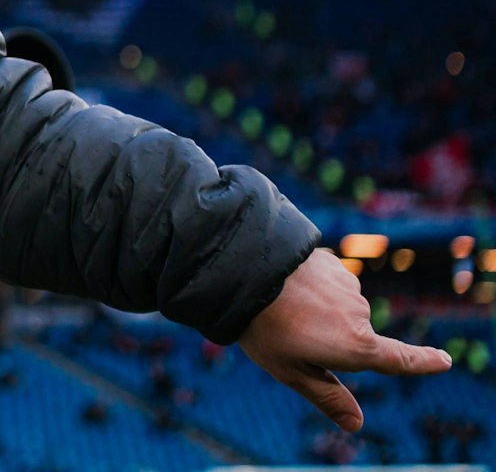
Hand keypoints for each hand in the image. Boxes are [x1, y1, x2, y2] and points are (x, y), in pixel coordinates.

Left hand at [237, 247, 451, 431]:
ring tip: (280, 307)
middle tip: (288, 334)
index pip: (399, 359)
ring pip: (337, 308)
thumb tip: (356, 424)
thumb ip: (328, 397)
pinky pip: (326, 284)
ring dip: (316, 310)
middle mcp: (361, 314)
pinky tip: (284, 285)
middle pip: (353, 336)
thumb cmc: (264, 327)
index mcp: (356, 346)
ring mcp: (348, 285)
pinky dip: (310, 288)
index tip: (444, 361)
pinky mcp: (332, 263)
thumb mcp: (291, 372)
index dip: (423, 362)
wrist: (242, 269)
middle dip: (327, 338)